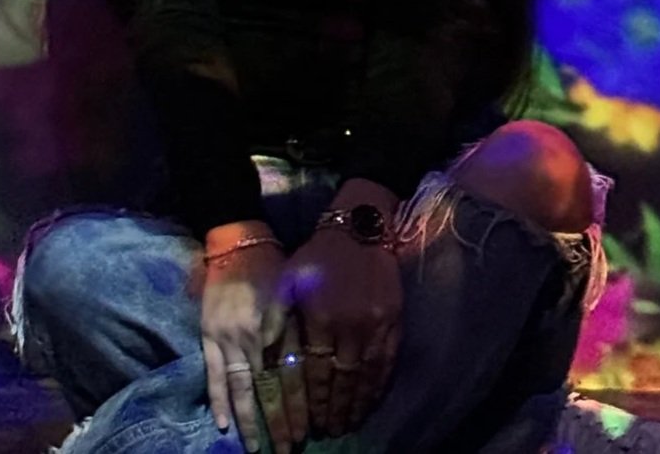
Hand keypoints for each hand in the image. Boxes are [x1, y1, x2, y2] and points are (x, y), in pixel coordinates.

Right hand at [201, 240, 307, 453]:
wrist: (236, 242)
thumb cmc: (272, 267)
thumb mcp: (294, 294)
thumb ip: (298, 330)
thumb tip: (312, 369)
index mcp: (277, 326)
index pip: (290, 377)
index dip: (298, 407)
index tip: (307, 432)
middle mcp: (254, 338)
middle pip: (268, 389)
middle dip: (277, 422)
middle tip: (287, 449)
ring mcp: (228, 339)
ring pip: (242, 388)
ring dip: (250, 420)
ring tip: (257, 447)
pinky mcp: (209, 336)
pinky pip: (213, 375)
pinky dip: (218, 400)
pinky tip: (224, 425)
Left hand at [282, 229, 402, 437]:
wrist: (359, 227)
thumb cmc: (318, 254)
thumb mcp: (288, 280)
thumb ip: (277, 318)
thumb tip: (265, 355)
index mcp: (321, 317)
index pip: (317, 372)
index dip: (314, 401)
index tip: (310, 423)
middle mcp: (350, 325)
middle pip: (343, 380)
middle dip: (335, 410)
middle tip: (330, 432)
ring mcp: (376, 325)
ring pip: (367, 376)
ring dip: (358, 404)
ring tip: (349, 423)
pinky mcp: (395, 321)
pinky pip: (387, 363)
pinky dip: (379, 386)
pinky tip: (372, 401)